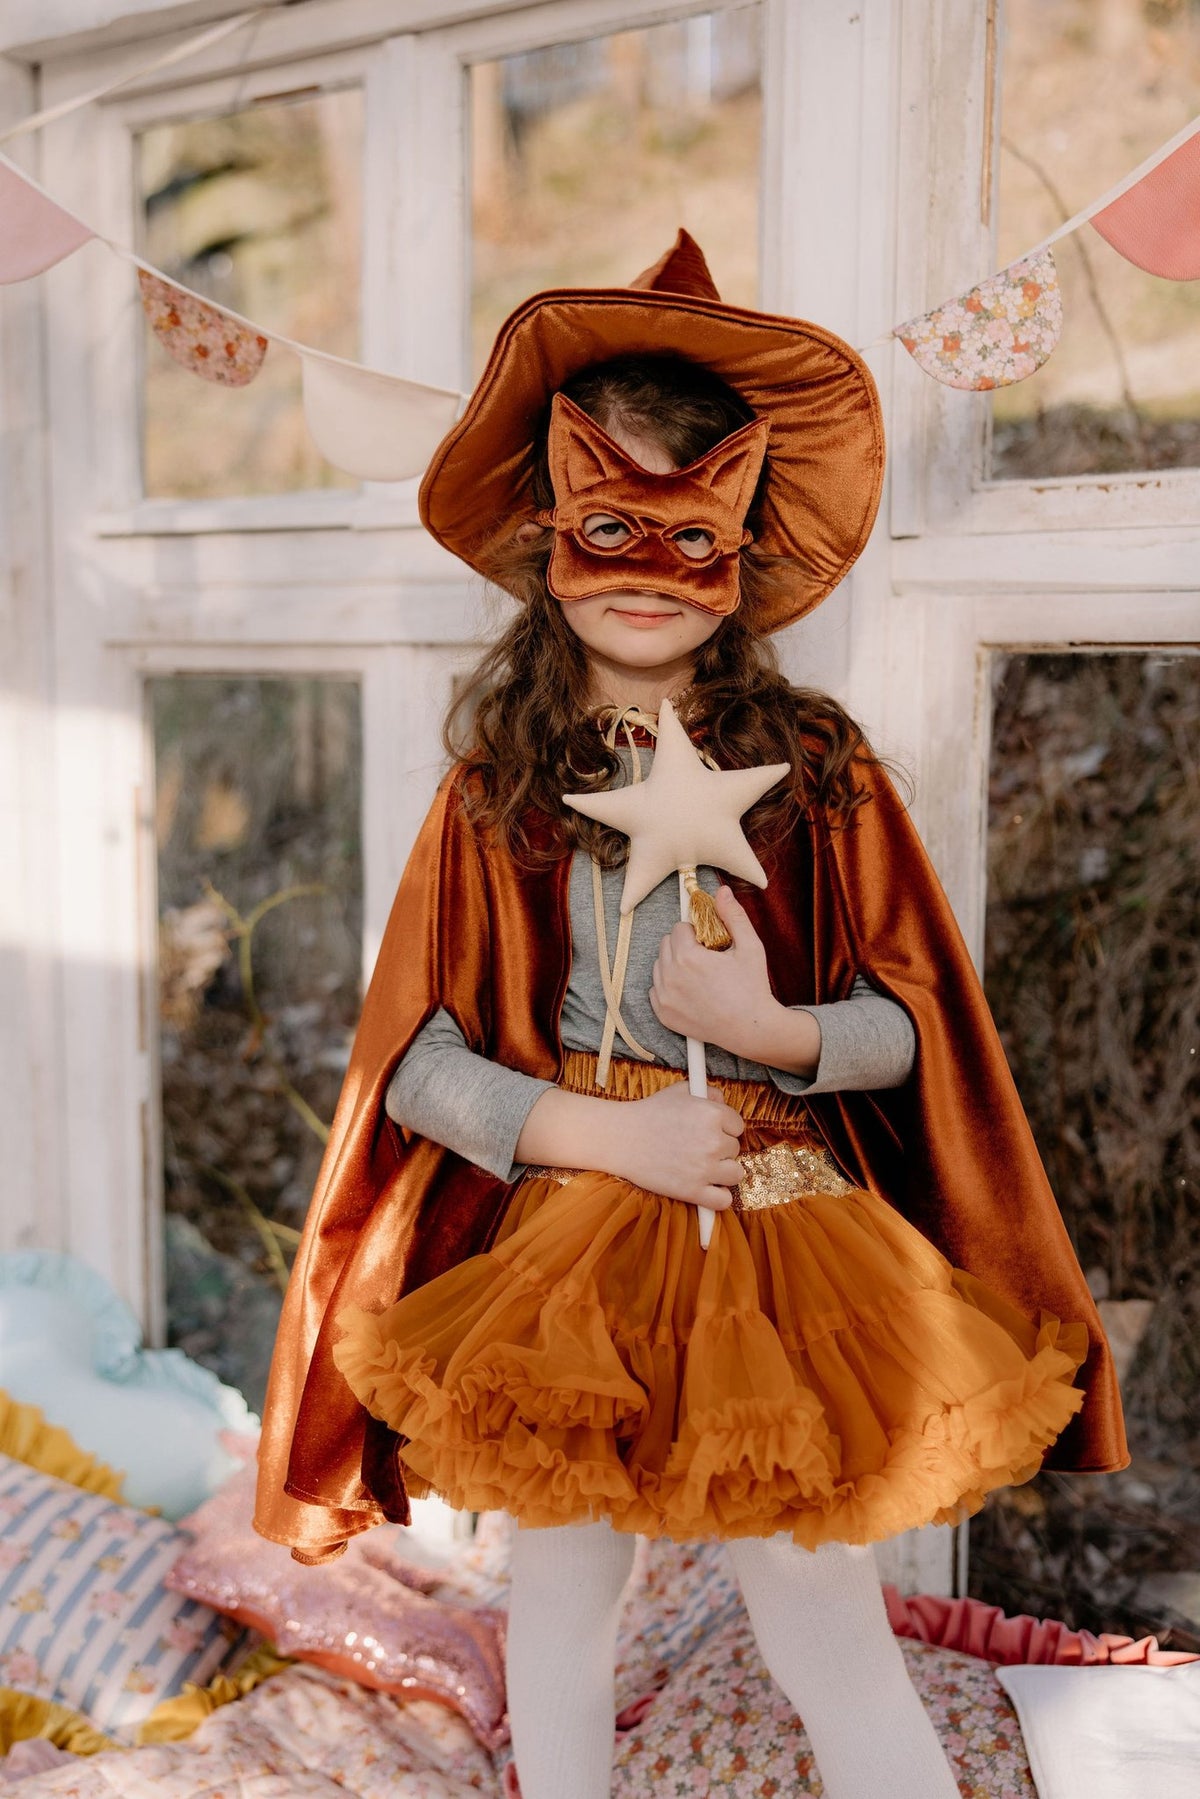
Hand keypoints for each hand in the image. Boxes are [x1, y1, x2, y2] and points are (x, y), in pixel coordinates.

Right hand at [603, 1080, 743, 1210]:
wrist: (621, 1138)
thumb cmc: (649, 1113)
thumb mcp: (680, 1091)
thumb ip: (708, 1092)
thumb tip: (723, 1102)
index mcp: (713, 1114)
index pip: (738, 1126)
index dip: (725, 1129)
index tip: (709, 1132)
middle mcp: (714, 1141)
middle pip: (735, 1149)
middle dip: (720, 1149)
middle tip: (697, 1148)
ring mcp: (705, 1168)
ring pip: (735, 1174)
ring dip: (723, 1172)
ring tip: (703, 1167)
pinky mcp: (693, 1191)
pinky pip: (724, 1200)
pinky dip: (717, 1196)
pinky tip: (705, 1187)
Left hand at [649, 883, 788, 1063]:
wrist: (751, 1028)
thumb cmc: (752, 987)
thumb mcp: (750, 946)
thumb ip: (733, 916)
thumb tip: (722, 891)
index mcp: (687, 957)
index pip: (678, 928)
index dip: (696, 933)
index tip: (709, 944)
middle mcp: (670, 976)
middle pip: (666, 945)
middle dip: (683, 946)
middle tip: (705, 959)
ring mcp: (664, 998)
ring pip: (659, 966)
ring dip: (674, 965)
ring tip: (699, 975)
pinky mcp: (663, 1014)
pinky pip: (656, 989)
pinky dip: (668, 987)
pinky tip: (690, 991)